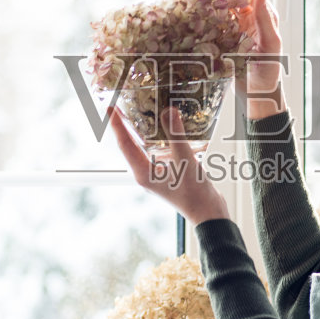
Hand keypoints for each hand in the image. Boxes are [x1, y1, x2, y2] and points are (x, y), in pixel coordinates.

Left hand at [108, 104, 230, 224]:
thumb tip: (168, 111)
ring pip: (144, 147)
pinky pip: (157, 151)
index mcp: (143, 173)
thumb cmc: (195, 194)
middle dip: (125, 125)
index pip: (125, 144)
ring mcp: (156, 173)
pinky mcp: (167, 172)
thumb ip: (177, 135)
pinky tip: (166, 128)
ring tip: (140, 112)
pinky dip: (158, 138)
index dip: (117, 125)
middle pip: (130, 144)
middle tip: (122, 105)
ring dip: (141, 131)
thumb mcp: (186, 161)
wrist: (208, 214)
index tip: (111, 107)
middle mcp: (145, 173)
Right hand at [200, 0, 283, 114]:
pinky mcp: (228, 42)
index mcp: (264, 19)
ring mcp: (239, 31)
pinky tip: (194, 9)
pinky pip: (216, 23)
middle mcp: (252, 22)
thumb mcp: (269, 46)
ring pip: (224, 7)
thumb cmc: (267, 75)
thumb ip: (265, 20)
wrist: (257, 98)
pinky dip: (206, 13)